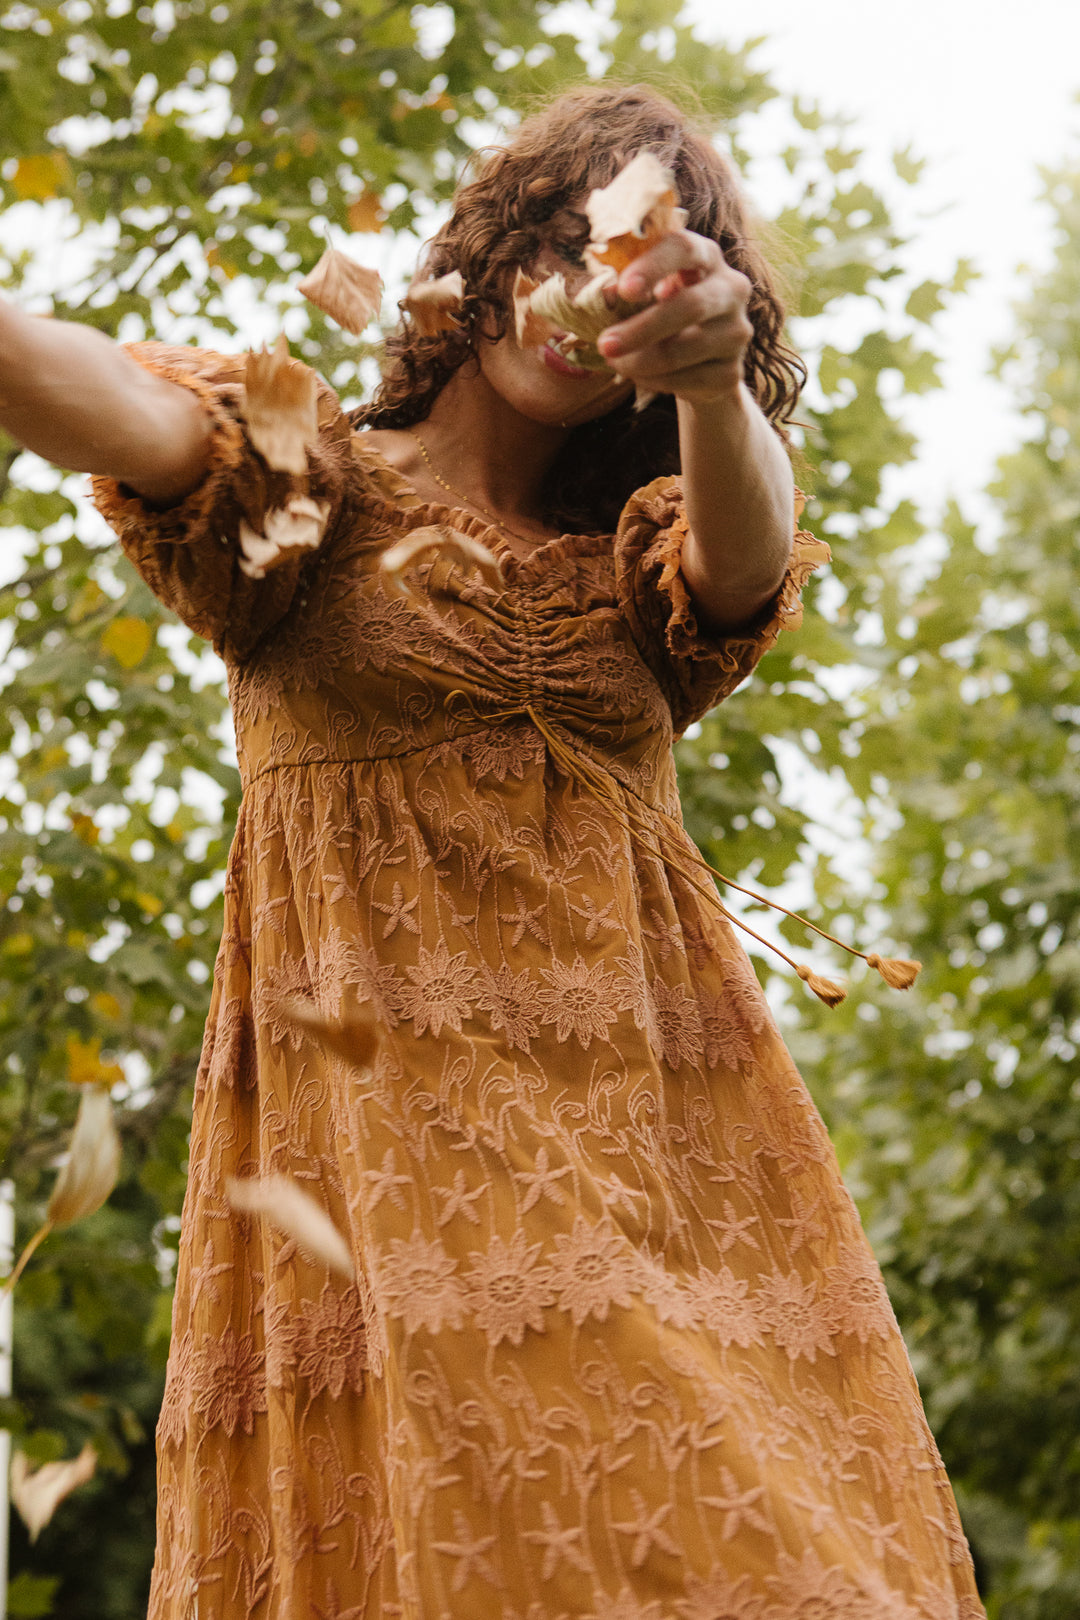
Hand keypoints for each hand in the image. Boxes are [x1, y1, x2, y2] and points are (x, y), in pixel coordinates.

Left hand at [596, 230, 752, 403]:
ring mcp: (737, 332)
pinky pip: (687, 380)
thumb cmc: (661, 311)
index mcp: (705, 256)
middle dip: (641, 329)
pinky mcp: (731, 372)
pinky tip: (640, 377)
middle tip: (605, 344)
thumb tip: (604, 297)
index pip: (684, 248)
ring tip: (614, 362)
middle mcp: (731, 289)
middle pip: (690, 306)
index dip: (652, 267)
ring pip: (684, 350)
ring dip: (640, 361)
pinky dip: (655, 381)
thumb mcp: (645, 293)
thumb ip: (625, 290)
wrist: (699, 360)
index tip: (624, 290)